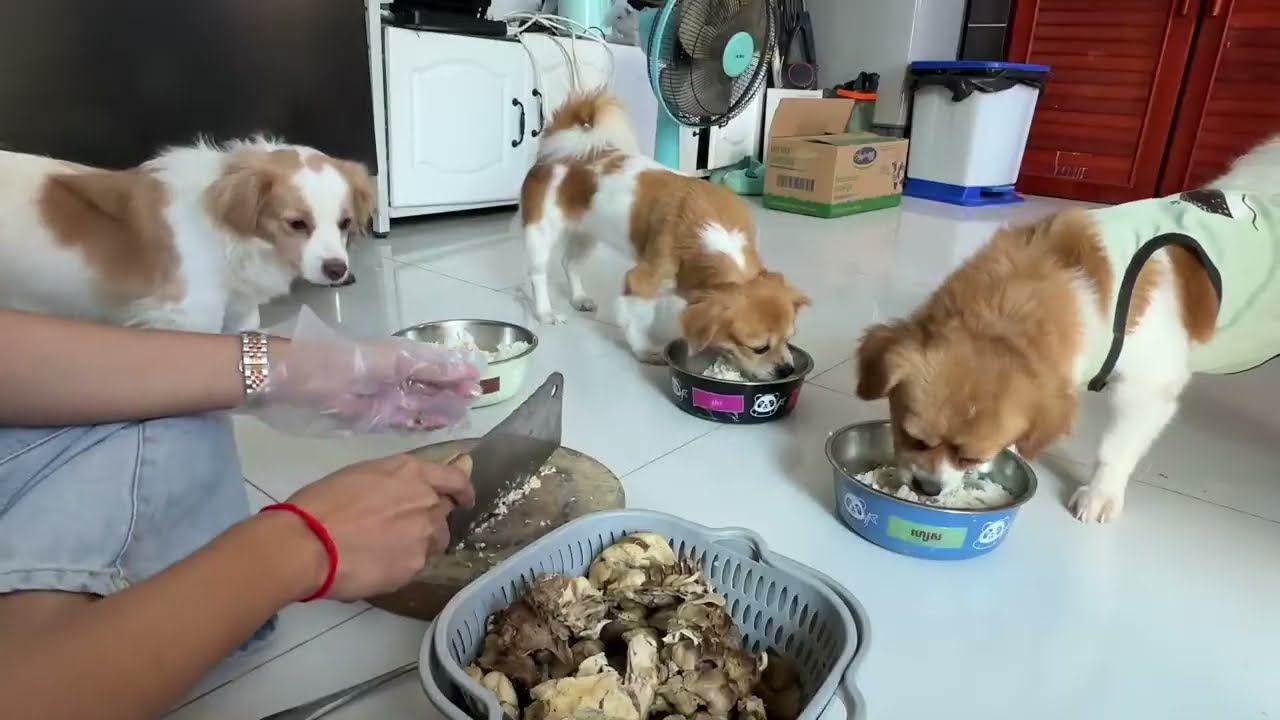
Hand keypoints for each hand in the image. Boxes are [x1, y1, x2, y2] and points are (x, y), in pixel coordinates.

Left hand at [249, 307, 485, 434]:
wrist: (300, 379)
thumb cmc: (349, 362)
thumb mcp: (395, 360)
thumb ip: (432, 368)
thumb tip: (469, 370)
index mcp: (402, 355)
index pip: (437, 364)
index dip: (457, 372)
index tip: (480, 381)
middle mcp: (397, 375)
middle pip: (431, 384)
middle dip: (452, 391)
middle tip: (475, 401)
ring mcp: (386, 396)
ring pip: (420, 403)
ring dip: (439, 408)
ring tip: (462, 415)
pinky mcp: (374, 417)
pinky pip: (403, 419)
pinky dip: (420, 422)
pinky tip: (436, 424)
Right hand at [282, 454, 474, 601]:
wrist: (308, 544)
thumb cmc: (322, 504)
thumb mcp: (362, 475)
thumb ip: (396, 481)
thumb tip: (411, 489)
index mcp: (413, 473)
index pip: (456, 480)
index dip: (463, 491)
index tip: (463, 500)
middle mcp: (426, 502)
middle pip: (442, 515)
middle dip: (428, 522)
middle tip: (399, 530)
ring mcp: (424, 536)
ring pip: (432, 543)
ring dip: (416, 545)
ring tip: (382, 550)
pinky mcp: (415, 566)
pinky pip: (414, 565)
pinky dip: (399, 566)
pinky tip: (373, 565)